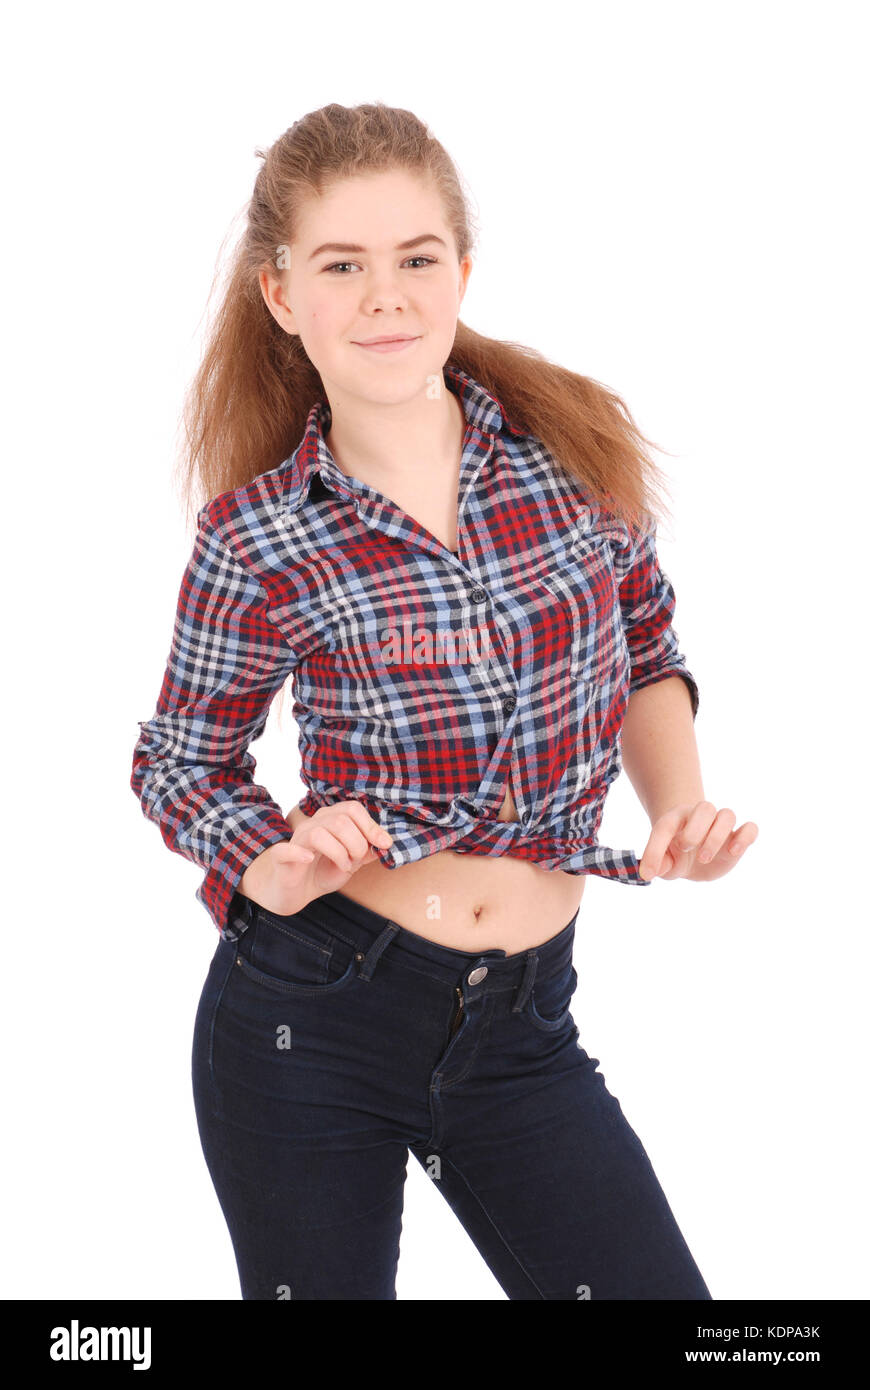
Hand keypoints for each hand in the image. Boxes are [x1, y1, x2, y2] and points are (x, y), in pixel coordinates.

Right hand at [239, 800, 392, 914]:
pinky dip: (300, 853)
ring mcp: (297, 838)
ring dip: (338, 852)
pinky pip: (287, 849)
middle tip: (356, 860)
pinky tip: (310, 859)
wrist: (298, 892)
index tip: (385, 844)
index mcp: (331, 819)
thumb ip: (367, 851)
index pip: (353, 809)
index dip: (371, 826)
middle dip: (356, 843)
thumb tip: (386, 842)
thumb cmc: (324, 871)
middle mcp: (314, 823)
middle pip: (340, 820)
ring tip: (343, 866)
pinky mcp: (282, 856)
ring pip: (320, 832)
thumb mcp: (353, 862)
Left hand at [638, 801, 757, 881]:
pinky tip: (733, 851)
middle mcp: (700, 818)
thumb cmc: (675, 856)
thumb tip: (648, 873)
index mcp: (676, 820)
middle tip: (687, 850)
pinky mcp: (737, 838)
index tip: (653, 870)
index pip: (666, 826)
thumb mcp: (663, 863)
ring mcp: (721, 826)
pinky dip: (745, 837)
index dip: (657, 847)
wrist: (693, 858)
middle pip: (705, 808)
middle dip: (696, 830)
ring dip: (718, 836)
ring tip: (705, 858)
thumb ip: (656, 863)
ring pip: (728, 815)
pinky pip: (750, 828)